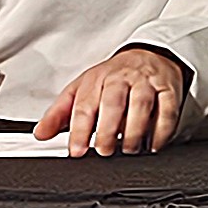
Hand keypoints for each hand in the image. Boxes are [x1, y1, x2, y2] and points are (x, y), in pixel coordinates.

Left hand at [38, 45, 187, 157]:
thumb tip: (40, 134)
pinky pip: (167, 110)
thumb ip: (60, 114)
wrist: (150, 55)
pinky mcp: (168, 89)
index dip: (79, 130)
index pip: (84, 105)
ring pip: (141, 105)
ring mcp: (146, 82)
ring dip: (134, 132)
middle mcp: (121, 78)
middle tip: (104, 151)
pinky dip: (161, 130)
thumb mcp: (83, 90)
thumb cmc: (113, 78)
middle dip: (108, 130)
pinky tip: (153, 145)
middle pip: (113, 103)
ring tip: (129, 149)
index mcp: (96, 79)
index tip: (77, 151)